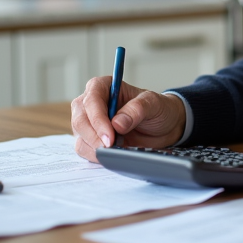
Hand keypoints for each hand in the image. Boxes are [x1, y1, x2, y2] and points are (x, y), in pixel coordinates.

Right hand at [70, 75, 186, 161]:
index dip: (98, 119)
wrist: (163, 127)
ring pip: (80, 136)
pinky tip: (111, 154)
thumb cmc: (157, 109)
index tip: (109, 136)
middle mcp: (91, 103)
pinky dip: (95, 155)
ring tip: (116, 150)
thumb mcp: (153, 104)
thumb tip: (117, 123)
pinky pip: (84, 149)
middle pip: (80, 120)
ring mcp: (89, 122)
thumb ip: (137, 109)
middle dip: (94, 136)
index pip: (92, 100)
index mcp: (103, 86)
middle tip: (111, 147)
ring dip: (94, 148)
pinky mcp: (90, 139)